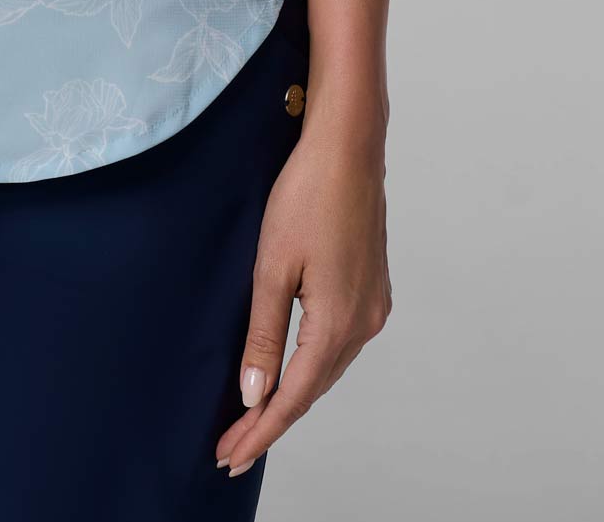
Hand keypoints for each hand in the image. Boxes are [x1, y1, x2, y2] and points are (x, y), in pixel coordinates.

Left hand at [213, 123, 391, 478]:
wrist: (349, 148)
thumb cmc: (306, 195)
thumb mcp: (273, 265)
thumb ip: (264, 334)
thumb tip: (255, 393)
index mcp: (337, 322)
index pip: (293, 396)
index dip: (260, 430)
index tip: (230, 456)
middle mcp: (364, 323)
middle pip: (312, 388)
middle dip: (270, 419)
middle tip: (232, 446)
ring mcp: (373, 307)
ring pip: (327, 368)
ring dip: (292, 393)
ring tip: (254, 419)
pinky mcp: (373, 289)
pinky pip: (338, 344)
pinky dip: (311, 365)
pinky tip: (290, 371)